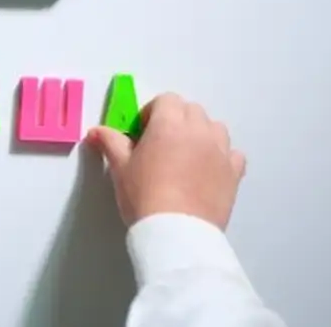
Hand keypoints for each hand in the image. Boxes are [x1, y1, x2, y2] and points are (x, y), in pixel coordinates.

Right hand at [86, 93, 245, 229]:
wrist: (176, 232)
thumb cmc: (144, 196)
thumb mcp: (120, 168)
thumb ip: (110, 143)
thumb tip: (96, 131)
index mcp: (169, 124)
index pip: (166, 100)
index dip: (152, 112)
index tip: (142, 133)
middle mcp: (199, 131)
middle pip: (191, 110)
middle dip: (177, 120)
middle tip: (161, 145)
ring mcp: (220, 151)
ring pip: (215, 128)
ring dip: (201, 134)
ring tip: (186, 156)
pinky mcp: (234, 172)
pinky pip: (233, 154)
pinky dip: (222, 157)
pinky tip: (208, 171)